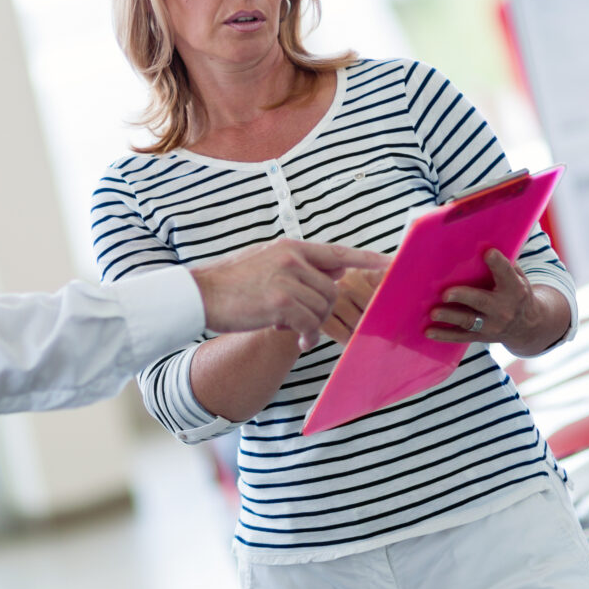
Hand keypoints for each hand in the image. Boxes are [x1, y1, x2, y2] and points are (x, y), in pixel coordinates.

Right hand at [193, 240, 389, 350]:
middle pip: (331, 290)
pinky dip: (308, 336)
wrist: (198, 294)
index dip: (367, 259)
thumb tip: (337, 269)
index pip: (338, 252)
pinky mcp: (280, 301)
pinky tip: (297, 341)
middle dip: (324, 310)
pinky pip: (310, 323)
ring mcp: (287, 278)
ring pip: (322, 307)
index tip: (390, 263)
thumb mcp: (266, 262)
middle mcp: (292, 258)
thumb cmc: (230, 284)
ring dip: (313, 325)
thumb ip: (299, 265)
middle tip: (305, 323)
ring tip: (295, 332)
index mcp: (290, 247)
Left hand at [425, 250, 570, 354]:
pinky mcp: (480, 336)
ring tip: (433, 312)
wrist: (527, 326)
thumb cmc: (516, 293)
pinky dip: (444, 335)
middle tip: (446, 293)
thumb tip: (483, 244)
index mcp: (514, 290)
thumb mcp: (519, 278)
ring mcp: (491, 325)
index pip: (506, 274)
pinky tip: (428, 331)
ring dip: (450, 316)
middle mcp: (503, 309)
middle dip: (463, 296)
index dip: (498, 263)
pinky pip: (461, 336)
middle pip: (481, 301)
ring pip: (468, 321)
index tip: (488, 252)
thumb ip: (505, 265)